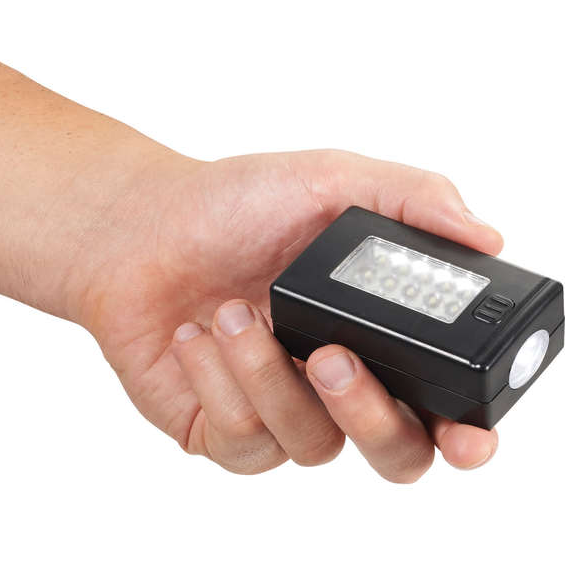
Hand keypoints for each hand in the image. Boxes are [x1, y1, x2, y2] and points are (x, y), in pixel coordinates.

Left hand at [75, 149, 501, 480]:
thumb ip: (412, 200)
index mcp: (373, 333)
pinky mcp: (223, 430)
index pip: (441, 401)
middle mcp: (334, 382)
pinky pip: (242, 439)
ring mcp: (280, 411)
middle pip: (394, 449)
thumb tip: (486, 238)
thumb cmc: (235, 206)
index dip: (465, 429)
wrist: (143, 230)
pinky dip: (220, 383)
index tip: (468, 433)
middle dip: (370, 414)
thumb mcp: (330, 181)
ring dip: (271, 377)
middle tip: (332, 356)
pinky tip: (196, 336)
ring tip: (236, 312)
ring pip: (311, 443)